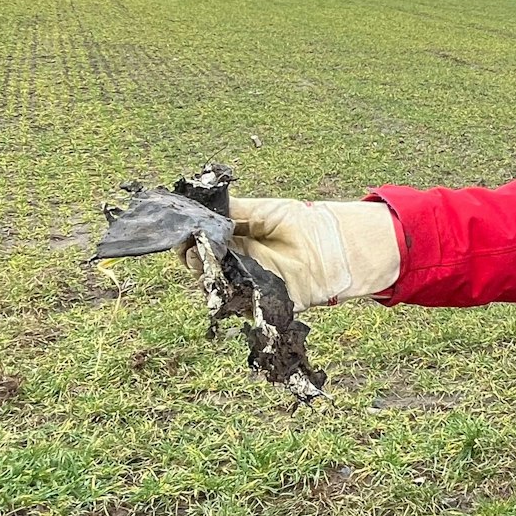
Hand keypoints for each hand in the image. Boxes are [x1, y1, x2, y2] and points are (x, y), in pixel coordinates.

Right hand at [178, 198, 399, 309]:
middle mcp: (237, 264)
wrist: (334, 246)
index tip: (181, 232)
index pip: (200, 244)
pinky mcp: (261, 304)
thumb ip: (232, 212)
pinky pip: (237, 304)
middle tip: (193, 245)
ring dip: (205, 273)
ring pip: (214, 286)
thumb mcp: (263, 210)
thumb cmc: (302, 224)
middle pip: (201, 266)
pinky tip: (223, 277)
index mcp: (234, 241)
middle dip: (192, 256)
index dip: (188, 239)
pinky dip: (227, 294)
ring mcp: (247, 285)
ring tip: (206, 257)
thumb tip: (200, 212)